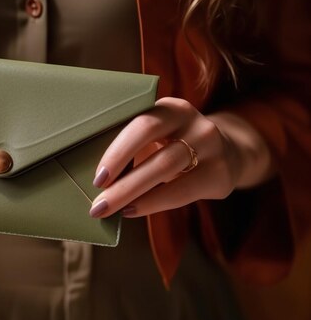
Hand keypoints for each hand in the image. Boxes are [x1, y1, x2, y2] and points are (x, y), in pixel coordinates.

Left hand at [89, 97, 273, 217]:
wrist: (228, 153)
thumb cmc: (172, 144)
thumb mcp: (158, 134)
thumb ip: (131, 143)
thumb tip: (92, 173)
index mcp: (172, 108)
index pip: (142, 125)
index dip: (118, 152)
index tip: (97, 178)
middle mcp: (195, 124)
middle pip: (156, 153)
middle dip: (123, 183)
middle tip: (97, 204)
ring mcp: (212, 148)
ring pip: (167, 172)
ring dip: (133, 195)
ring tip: (110, 210)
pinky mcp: (220, 174)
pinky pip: (183, 192)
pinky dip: (154, 203)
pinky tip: (133, 210)